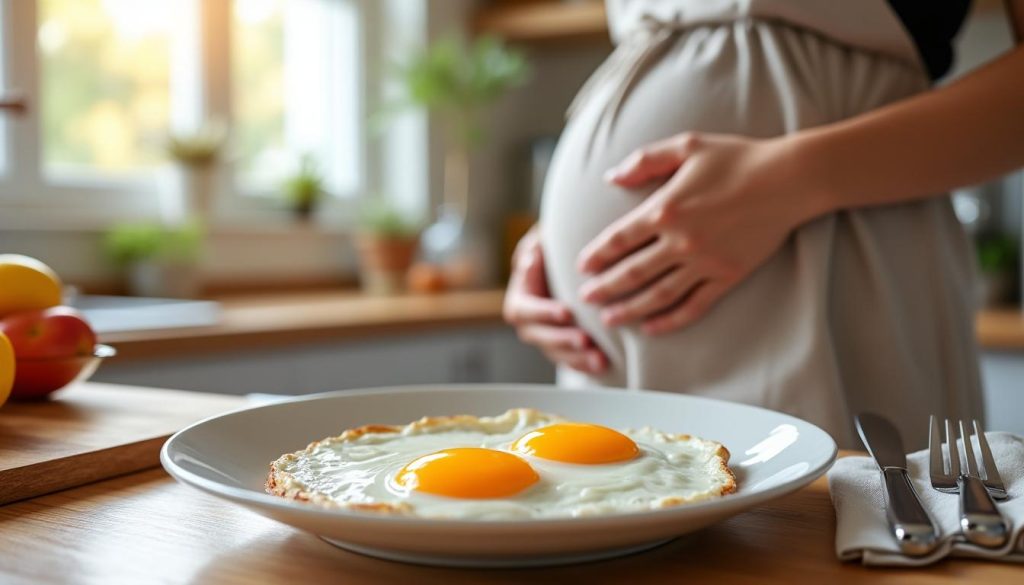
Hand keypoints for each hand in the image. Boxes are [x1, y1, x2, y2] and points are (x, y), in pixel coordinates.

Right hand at [505, 227, 607, 373]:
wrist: (571, 267)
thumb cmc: (554, 250)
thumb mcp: (541, 242)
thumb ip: (534, 248)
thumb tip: (532, 257)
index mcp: (519, 298)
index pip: (524, 310)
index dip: (544, 313)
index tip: (566, 312)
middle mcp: (529, 323)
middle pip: (540, 337)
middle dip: (564, 340)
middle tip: (586, 340)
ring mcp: (546, 339)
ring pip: (557, 354)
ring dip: (578, 358)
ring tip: (600, 359)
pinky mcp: (563, 349)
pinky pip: (571, 363)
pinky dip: (586, 365)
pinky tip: (605, 365)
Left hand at [577, 132, 817, 334]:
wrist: (788, 179)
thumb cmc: (737, 158)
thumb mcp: (686, 146)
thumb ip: (644, 161)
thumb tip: (610, 178)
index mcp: (665, 209)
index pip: (619, 239)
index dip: (597, 255)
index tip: (580, 267)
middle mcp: (681, 240)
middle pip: (632, 272)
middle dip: (604, 288)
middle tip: (584, 299)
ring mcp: (704, 262)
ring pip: (658, 294)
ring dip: (629, 309)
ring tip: (609, 319)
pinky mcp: (727, 276)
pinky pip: (693, 305)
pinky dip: (670, 320)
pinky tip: (652, 328)